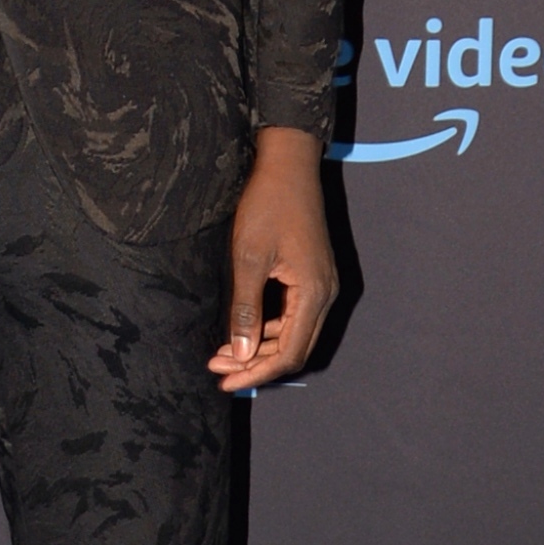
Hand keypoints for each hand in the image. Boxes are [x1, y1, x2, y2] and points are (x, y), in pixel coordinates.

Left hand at [208, 127, 338, 394]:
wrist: (288, 164)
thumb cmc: (267, 205)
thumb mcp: (249, 259)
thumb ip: (246, 309)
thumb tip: (240, 353)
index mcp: (314, 293)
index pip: (290, 353)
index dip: (257, 372)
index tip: (225, 380)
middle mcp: (326, 294)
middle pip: (295, 349)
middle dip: (256, 364)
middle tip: (218, 369)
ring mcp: (322, 285)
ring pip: (294, 334)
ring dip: (261, 348)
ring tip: (223, 353)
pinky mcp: (313, 276)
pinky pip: (295, 316)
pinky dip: (269, 329)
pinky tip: (242, 330)